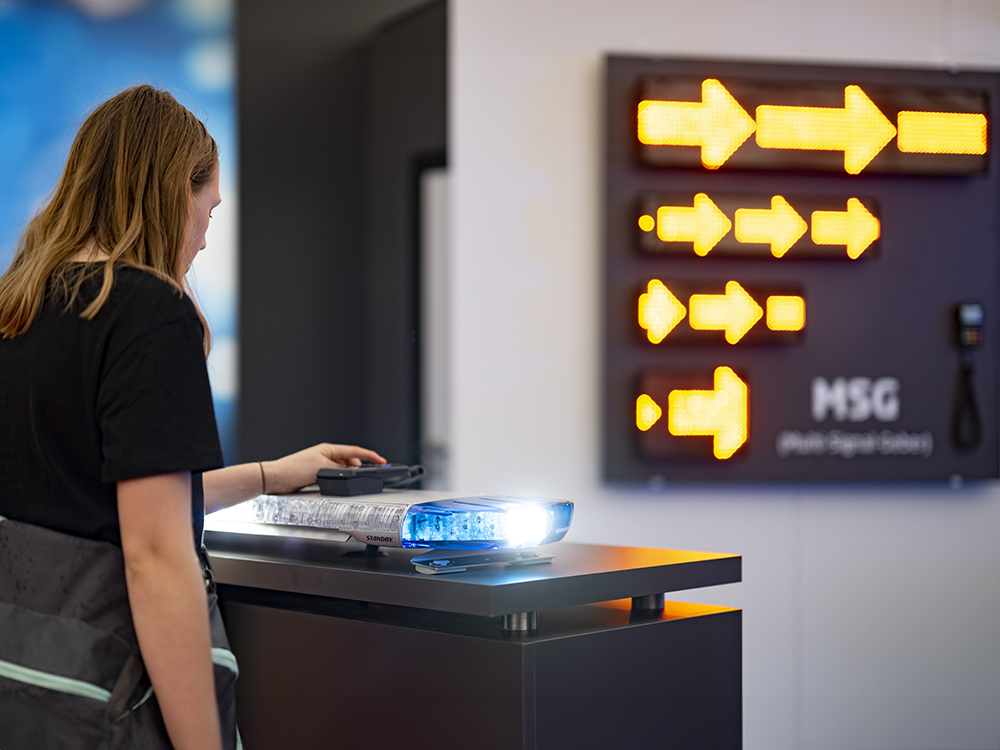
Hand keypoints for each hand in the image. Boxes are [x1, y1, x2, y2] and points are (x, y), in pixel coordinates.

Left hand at [261, 443, 385, 493]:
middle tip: (367, 475)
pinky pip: (333, 476)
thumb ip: (339, 469)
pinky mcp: (316, 474)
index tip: (381, 461)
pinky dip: (338, 479)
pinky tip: (337, 484)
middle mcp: (325, 455)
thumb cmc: (293, 469)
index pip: (354, 451)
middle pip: (350, 460)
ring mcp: (321, 464)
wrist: (276, 478)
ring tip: (349, 480)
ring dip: (347, 474)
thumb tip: (350, 471)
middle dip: (359, 467)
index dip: (370, 456)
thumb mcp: (321, 468)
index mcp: (328, 449)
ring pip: (342, 469)